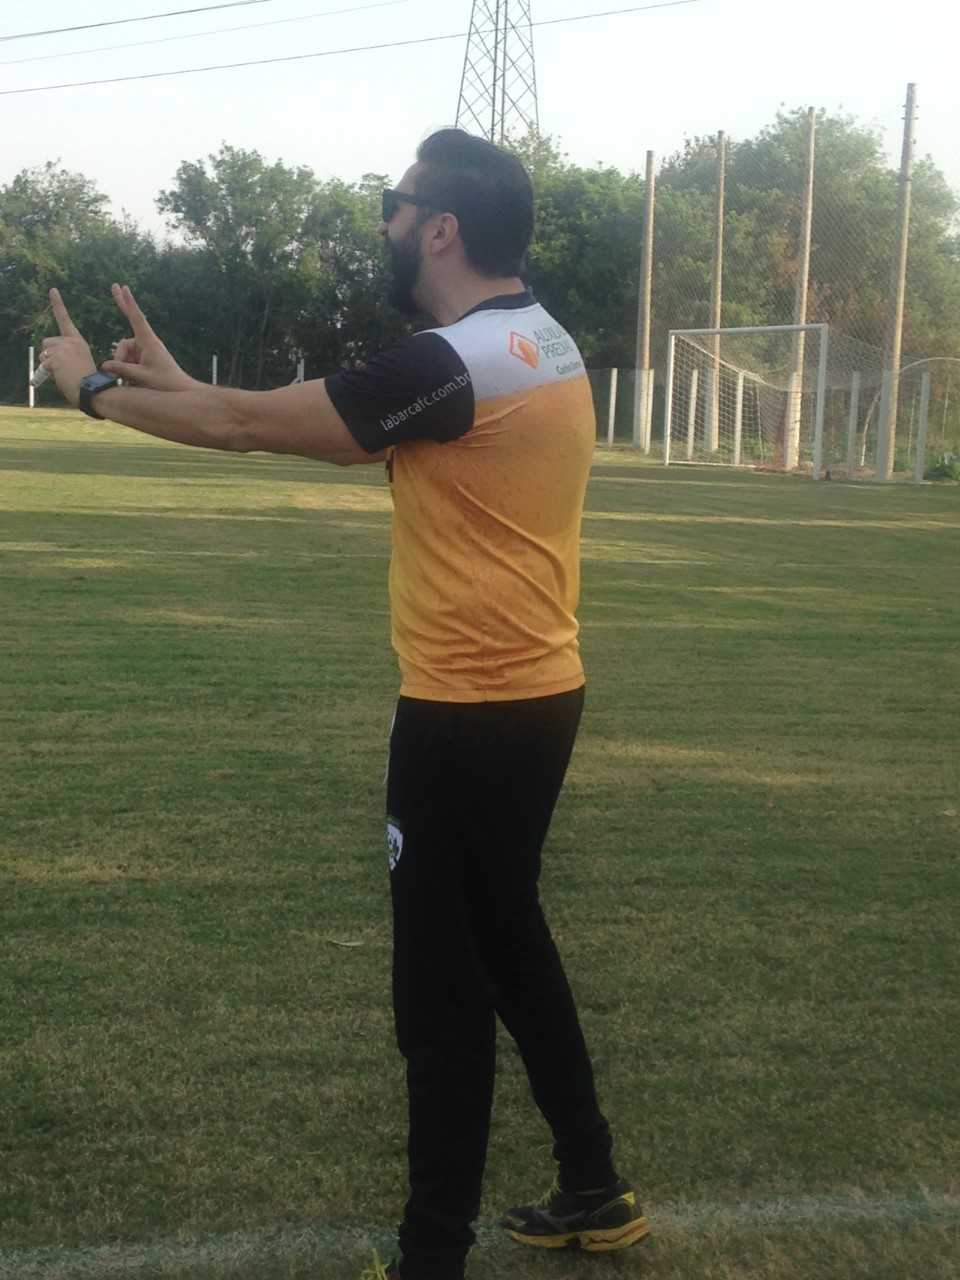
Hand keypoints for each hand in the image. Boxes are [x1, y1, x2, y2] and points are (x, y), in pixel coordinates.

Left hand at [39, 289, 96, 405]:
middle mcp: (70, 341)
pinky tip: (62, 376)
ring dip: (48, 364)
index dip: (57, 304)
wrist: (92, 390)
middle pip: (48, 342)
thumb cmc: (89, 381)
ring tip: (64, 373)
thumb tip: (49, 358)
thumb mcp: (81, 362)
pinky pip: (44, 364)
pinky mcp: (56, 358)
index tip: (52, 290)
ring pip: (43, 353)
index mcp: (78, 341)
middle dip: (50, 355)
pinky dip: (49, 373)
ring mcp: (63, 349)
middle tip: (64, 368)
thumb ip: (67, 355)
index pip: (65, 319)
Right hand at [101, 283, 196, 391]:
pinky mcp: (144, 360)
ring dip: (124, 368)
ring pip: (124, 356)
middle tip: (113, 286)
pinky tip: (130, 383)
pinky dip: (127, 371)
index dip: (129, 303)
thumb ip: (123, 370)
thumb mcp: (143, 377)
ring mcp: (145, 352)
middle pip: (124, 342)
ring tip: (132, 383)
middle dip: (120, 344)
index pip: (137, 318)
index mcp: (149, 342)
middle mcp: (146, 344)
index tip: (124, 288)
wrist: (180, 392)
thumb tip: (104, 365)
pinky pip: (128, 362)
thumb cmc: (166, 384)